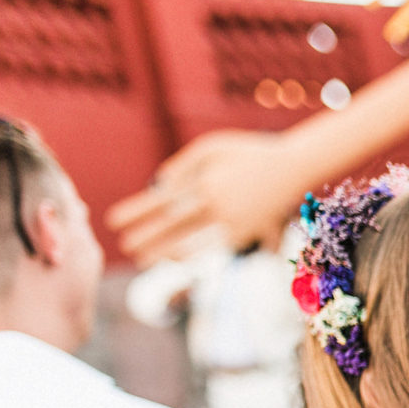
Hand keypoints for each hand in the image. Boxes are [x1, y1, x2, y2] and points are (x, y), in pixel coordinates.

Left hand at [107, 130, 302, 263]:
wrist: (295, 167)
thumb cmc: (250, 152)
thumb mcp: (212, 147)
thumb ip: (183, 166)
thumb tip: (157, 185)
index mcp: (205, 181)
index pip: (162, 201)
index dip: (136, 212)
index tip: (113, 221)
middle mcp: (217, 204)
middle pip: (173, 225)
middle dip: (147, 238)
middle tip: (125, 248)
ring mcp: (234, 221)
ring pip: (193, 241)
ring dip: (166, 251)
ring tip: (144, 260)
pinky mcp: (248, 232)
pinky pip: (215, 244)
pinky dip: (193, 251)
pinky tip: (176, 256)